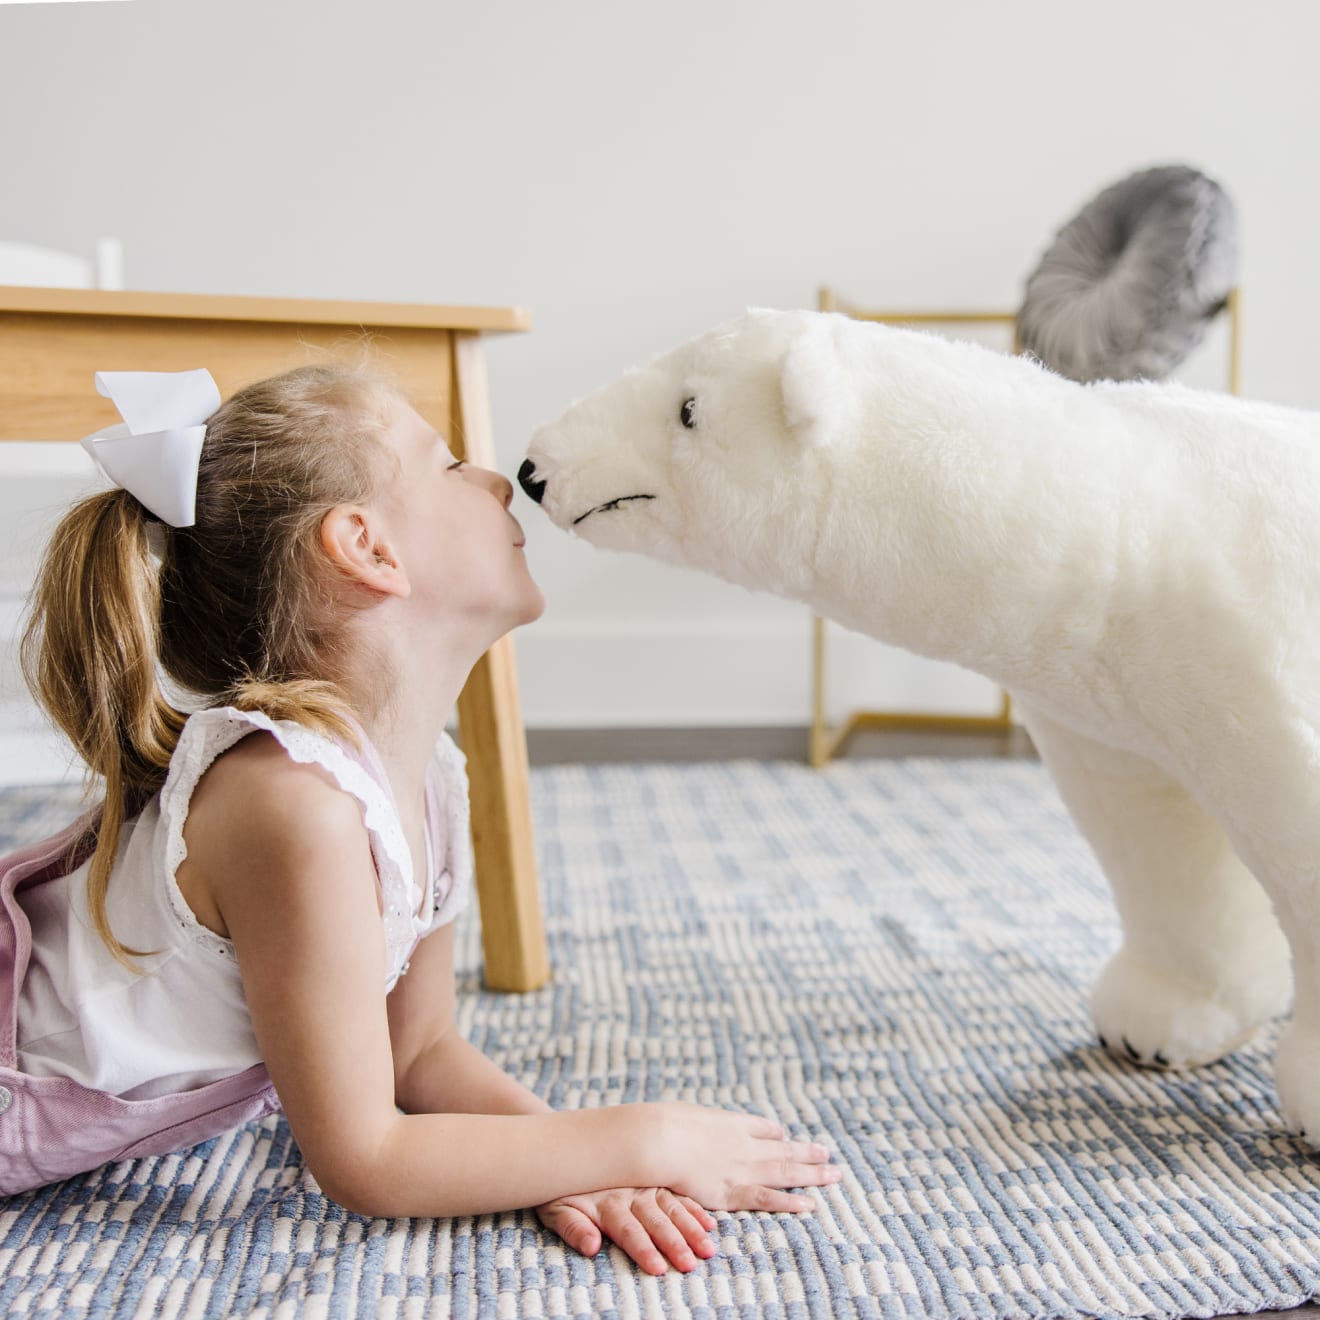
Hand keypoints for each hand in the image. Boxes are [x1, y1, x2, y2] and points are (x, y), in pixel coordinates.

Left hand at [537, 1187, 717, 1274]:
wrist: (569, 1148)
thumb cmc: (561, 1188)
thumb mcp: (555, 1208)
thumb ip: (572, 1227)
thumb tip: (591, 1246)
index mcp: (607, 1203)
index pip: (628, 1231)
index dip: (643, 1249)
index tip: (658, 1268)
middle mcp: (631, 1192)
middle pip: (655, 1221)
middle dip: (673, 1243)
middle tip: (689, 1264)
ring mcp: (645, 1184)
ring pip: (671, 1208)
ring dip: (690, 1228)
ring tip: (707, 1248)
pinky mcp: (655, 1179)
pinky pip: (678, 1195)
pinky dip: (693, 1209)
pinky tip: (709, 1224)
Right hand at [647, 1103, 840, 1211]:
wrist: (658, 1139)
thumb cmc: (660, 1126)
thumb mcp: (681, 1115)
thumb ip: (692, 1123)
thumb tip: (687, 1123)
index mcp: (730, 1123)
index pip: (762, 1128)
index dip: (776, 1135)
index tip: (786, 1137)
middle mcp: (744, 1144)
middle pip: (782, 1149)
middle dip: (807, 1153)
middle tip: (828, 1154)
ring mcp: (742, 1167)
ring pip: (785, 1171)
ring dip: (812, 1173)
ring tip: (834, 1174)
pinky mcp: (733, 1191)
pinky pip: (768, 1198)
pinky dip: (790, 1202)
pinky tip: (811, 1205)